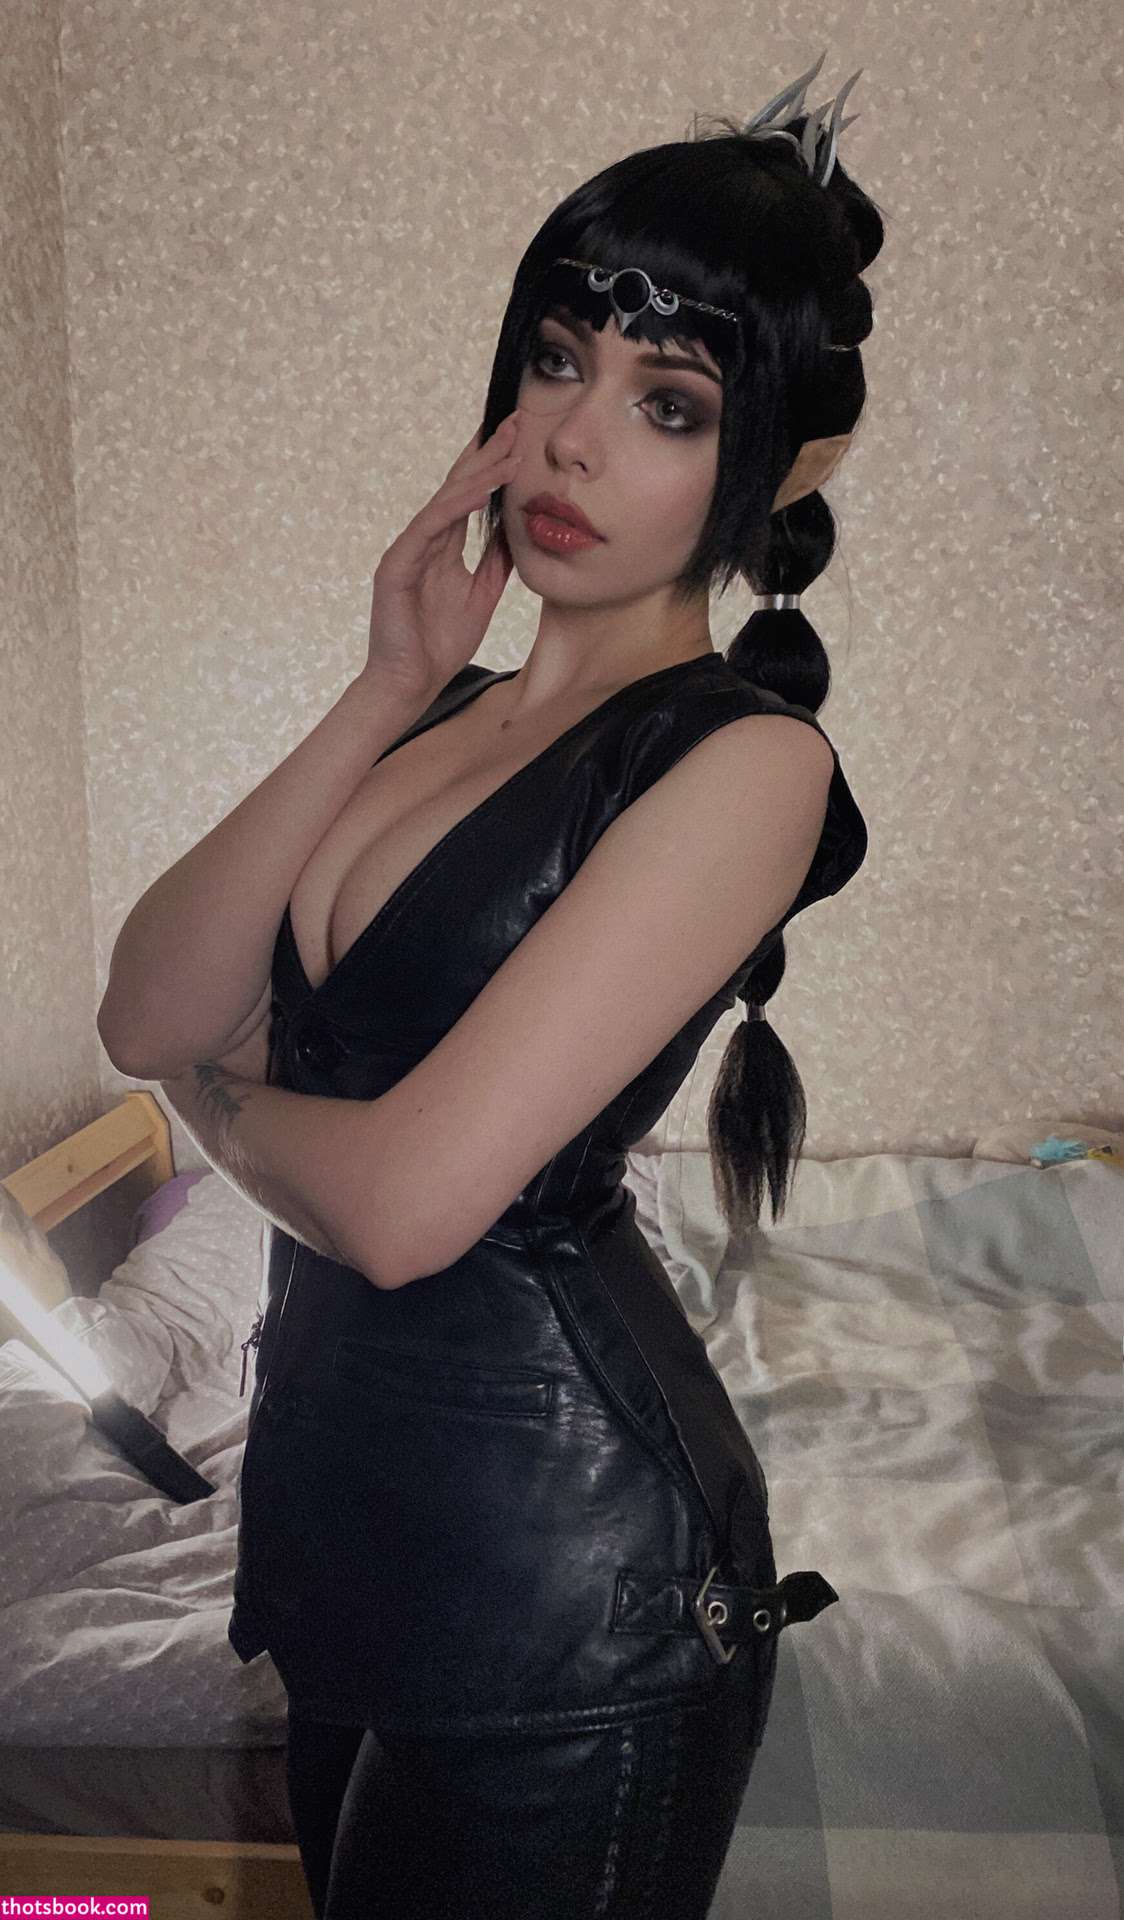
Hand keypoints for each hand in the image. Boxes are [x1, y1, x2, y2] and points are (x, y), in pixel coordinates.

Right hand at [360, 411, 522, 702]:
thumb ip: (496, 560)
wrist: (411, 683)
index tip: (522, 437)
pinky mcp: (396, 564)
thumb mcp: (483, 594)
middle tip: (517, 420)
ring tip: (509, 447)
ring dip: (479, 472)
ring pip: (447, 499)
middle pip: (458, 485)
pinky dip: (457, 505)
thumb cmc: (440, 644)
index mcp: (442, 545)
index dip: (494, 465)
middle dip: (488, 451)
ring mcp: (409, 548)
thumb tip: (517, 529)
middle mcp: (424, 539)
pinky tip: (480, 488)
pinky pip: (430, 526)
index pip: (470, 495)